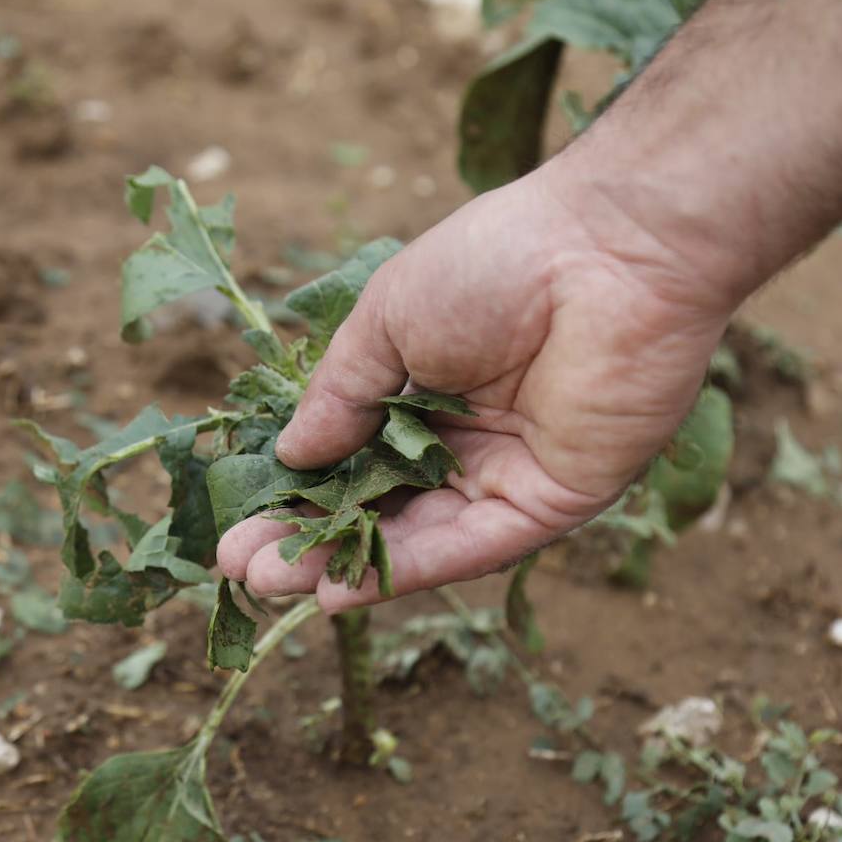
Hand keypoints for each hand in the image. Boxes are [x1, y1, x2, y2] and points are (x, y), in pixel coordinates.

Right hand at [217, 159, 731, 613]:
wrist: (608, 249)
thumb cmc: (495, 262)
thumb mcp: (388, 320)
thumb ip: (340, 395)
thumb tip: (290, 455)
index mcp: (426, 391)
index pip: (349, 459)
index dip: (294, 493)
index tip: (234, 522)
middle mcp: (464, 441)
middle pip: (377, 508)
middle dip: (307, 540)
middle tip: (241, 567)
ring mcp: (507, 475)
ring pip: (416, 538)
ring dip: (344, 566)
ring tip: (272, 584)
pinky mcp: (552, 502)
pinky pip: (473, 547)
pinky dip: (409, 571)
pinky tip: (344, 592)